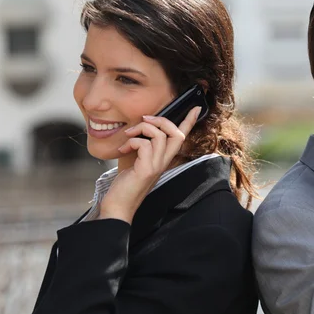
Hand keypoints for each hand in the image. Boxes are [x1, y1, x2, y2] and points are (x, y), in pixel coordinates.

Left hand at [98, 106, 200, 223]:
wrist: (118, 205)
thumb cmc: (125, 182)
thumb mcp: (135, 158)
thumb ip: (141, 143)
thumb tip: (137, 126)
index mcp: (164, 159)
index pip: (182, 137)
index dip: (189, 122)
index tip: (196, 108)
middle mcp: (164, 162)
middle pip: (176, 133)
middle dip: (161, 120)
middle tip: (144, 119)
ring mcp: (157, 166)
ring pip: (159, 136)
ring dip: (141, 129)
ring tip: (127, 136)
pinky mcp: (147, 169)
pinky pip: (144, 144)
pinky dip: (132, 141)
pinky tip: (122, 150)